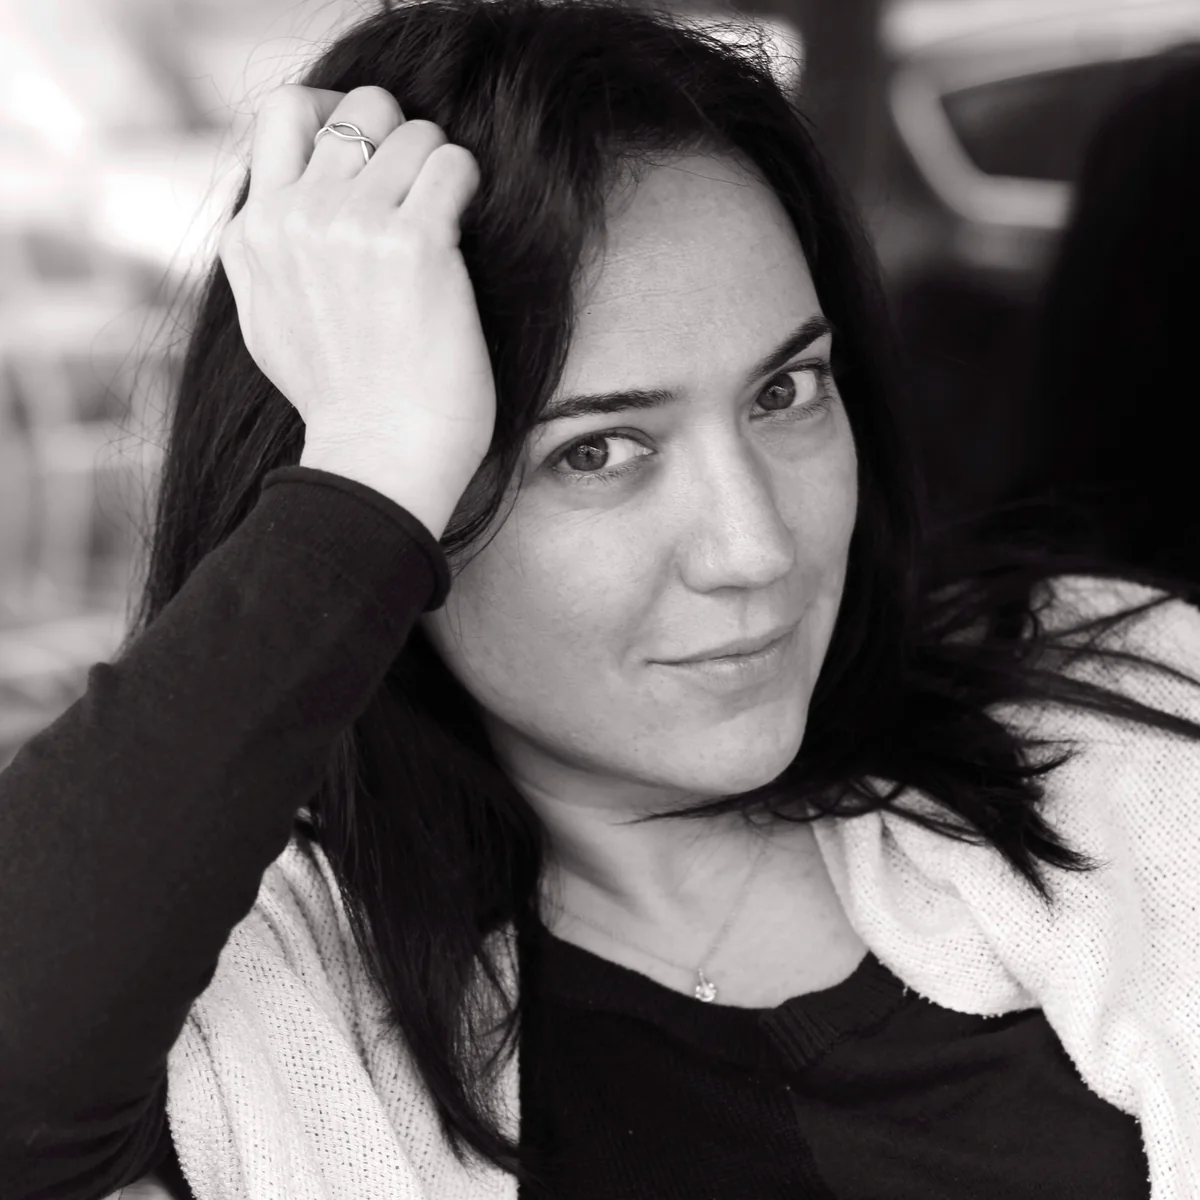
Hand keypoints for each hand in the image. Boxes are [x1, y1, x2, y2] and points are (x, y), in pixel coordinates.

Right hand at [218, 84, 495, 536]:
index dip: (336, 120)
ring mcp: (351, 225)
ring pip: (412, 132)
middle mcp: (293, 218)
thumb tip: (279, 206)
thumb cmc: (339, 404)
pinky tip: (463, 225)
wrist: (378, 458)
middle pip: (356, 108)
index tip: (371, 158)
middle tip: (417, 184)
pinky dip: (465, 184)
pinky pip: (452, 163)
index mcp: (251, 235)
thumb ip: (266, 254)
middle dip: (396, 134)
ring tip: (444, 217)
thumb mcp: (265, 323)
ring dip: (438, 165)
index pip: (286, 115)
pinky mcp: (413, 243)